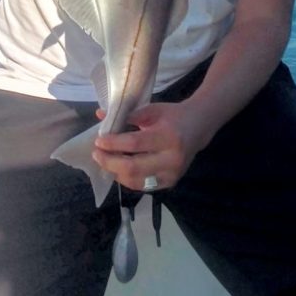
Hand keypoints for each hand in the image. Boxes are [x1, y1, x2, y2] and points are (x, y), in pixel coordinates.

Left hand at [92, 101, 209, 191]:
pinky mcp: (170, 182)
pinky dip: (127, 179)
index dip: (113, 144)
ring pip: (136, 181)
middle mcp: (172, 159)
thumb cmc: (173, 116)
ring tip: (105, 162)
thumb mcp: (152, 110)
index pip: (134, 144)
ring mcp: (172, 174)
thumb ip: (127, 115)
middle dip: (110, 162)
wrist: (199, 127)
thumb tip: (100, 116)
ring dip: (116, 173)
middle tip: (96, 154)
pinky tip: (119, 169)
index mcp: (168, 136)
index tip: (98, 141)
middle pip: (133, 167)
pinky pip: (143, 186)